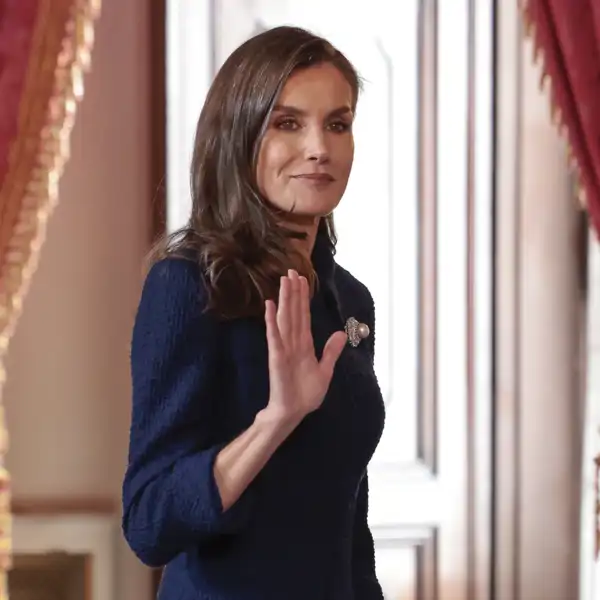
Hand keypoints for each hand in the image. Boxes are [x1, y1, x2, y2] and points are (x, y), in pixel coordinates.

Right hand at [262, 269, 345, 424]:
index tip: (302, 280)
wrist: (293, 412)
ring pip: (285, 318)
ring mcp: (284, 347)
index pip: (304, 315)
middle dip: (293, 292)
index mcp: (305, 344)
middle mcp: (294, 342)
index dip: (303, 298)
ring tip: (283, 281)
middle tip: (291, 271)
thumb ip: (331, 351)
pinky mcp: (277, 356)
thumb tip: (340, 333)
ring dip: (284, 299)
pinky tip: (270, 305)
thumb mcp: (325, 371)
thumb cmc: (305, 394)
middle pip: (294, 312)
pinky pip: (274, 335)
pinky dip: (271, 320)